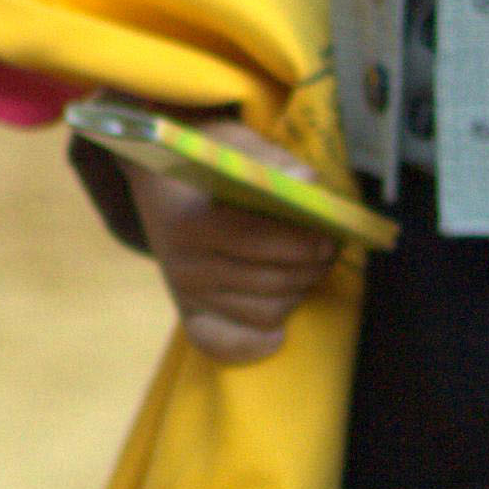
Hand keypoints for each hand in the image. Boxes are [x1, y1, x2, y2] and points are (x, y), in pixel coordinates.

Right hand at [124, 120, 341, 364]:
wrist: (158, 175)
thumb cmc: (208, 158)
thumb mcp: (235, 145)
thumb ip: (272, 163)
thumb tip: (308, 184)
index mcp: (189, 220)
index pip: (255, 241)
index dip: (299, 243)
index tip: (330, 237)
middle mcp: (183, 264)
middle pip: (268, 281)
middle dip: (310, 267)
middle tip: (330, 248)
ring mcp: (185, 293)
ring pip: (264, 312)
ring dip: (297, 293)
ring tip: (310, 269)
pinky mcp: (189, 312)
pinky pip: (227, 343)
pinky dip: (256, 343)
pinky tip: (279, 332)